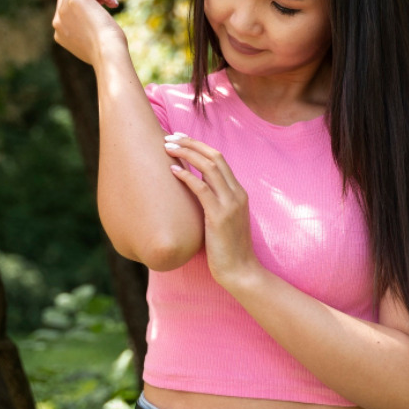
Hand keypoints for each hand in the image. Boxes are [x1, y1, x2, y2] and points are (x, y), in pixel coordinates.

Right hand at [51, 0, 123, 66]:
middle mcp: (58, 20)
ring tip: (111, 0)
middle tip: (107, 2)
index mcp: (59, 33)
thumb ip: (88, 34)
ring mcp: (64, 8)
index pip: (66, 8)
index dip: (85, 5)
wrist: (107, 54)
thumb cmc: (107, 53)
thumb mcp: (93, 45)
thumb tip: (95, 25)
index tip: (103, 12)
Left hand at [162, 133, 261, 287]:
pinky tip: (172, 171)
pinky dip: (187, 177)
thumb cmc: (227, 248)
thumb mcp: (222, 220)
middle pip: (214, 156)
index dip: (198, 146)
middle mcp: (237, 194)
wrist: (241, 271)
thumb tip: (191, 192)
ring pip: (209, 167)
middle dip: (191, 143)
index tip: (180, 138)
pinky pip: (202, 190)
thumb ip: (212, 203)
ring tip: (167, 148)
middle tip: (169, 137)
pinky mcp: (220, 217)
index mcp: (238, 192)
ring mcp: (230, 204)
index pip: (219, 158)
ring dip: (187, 154)